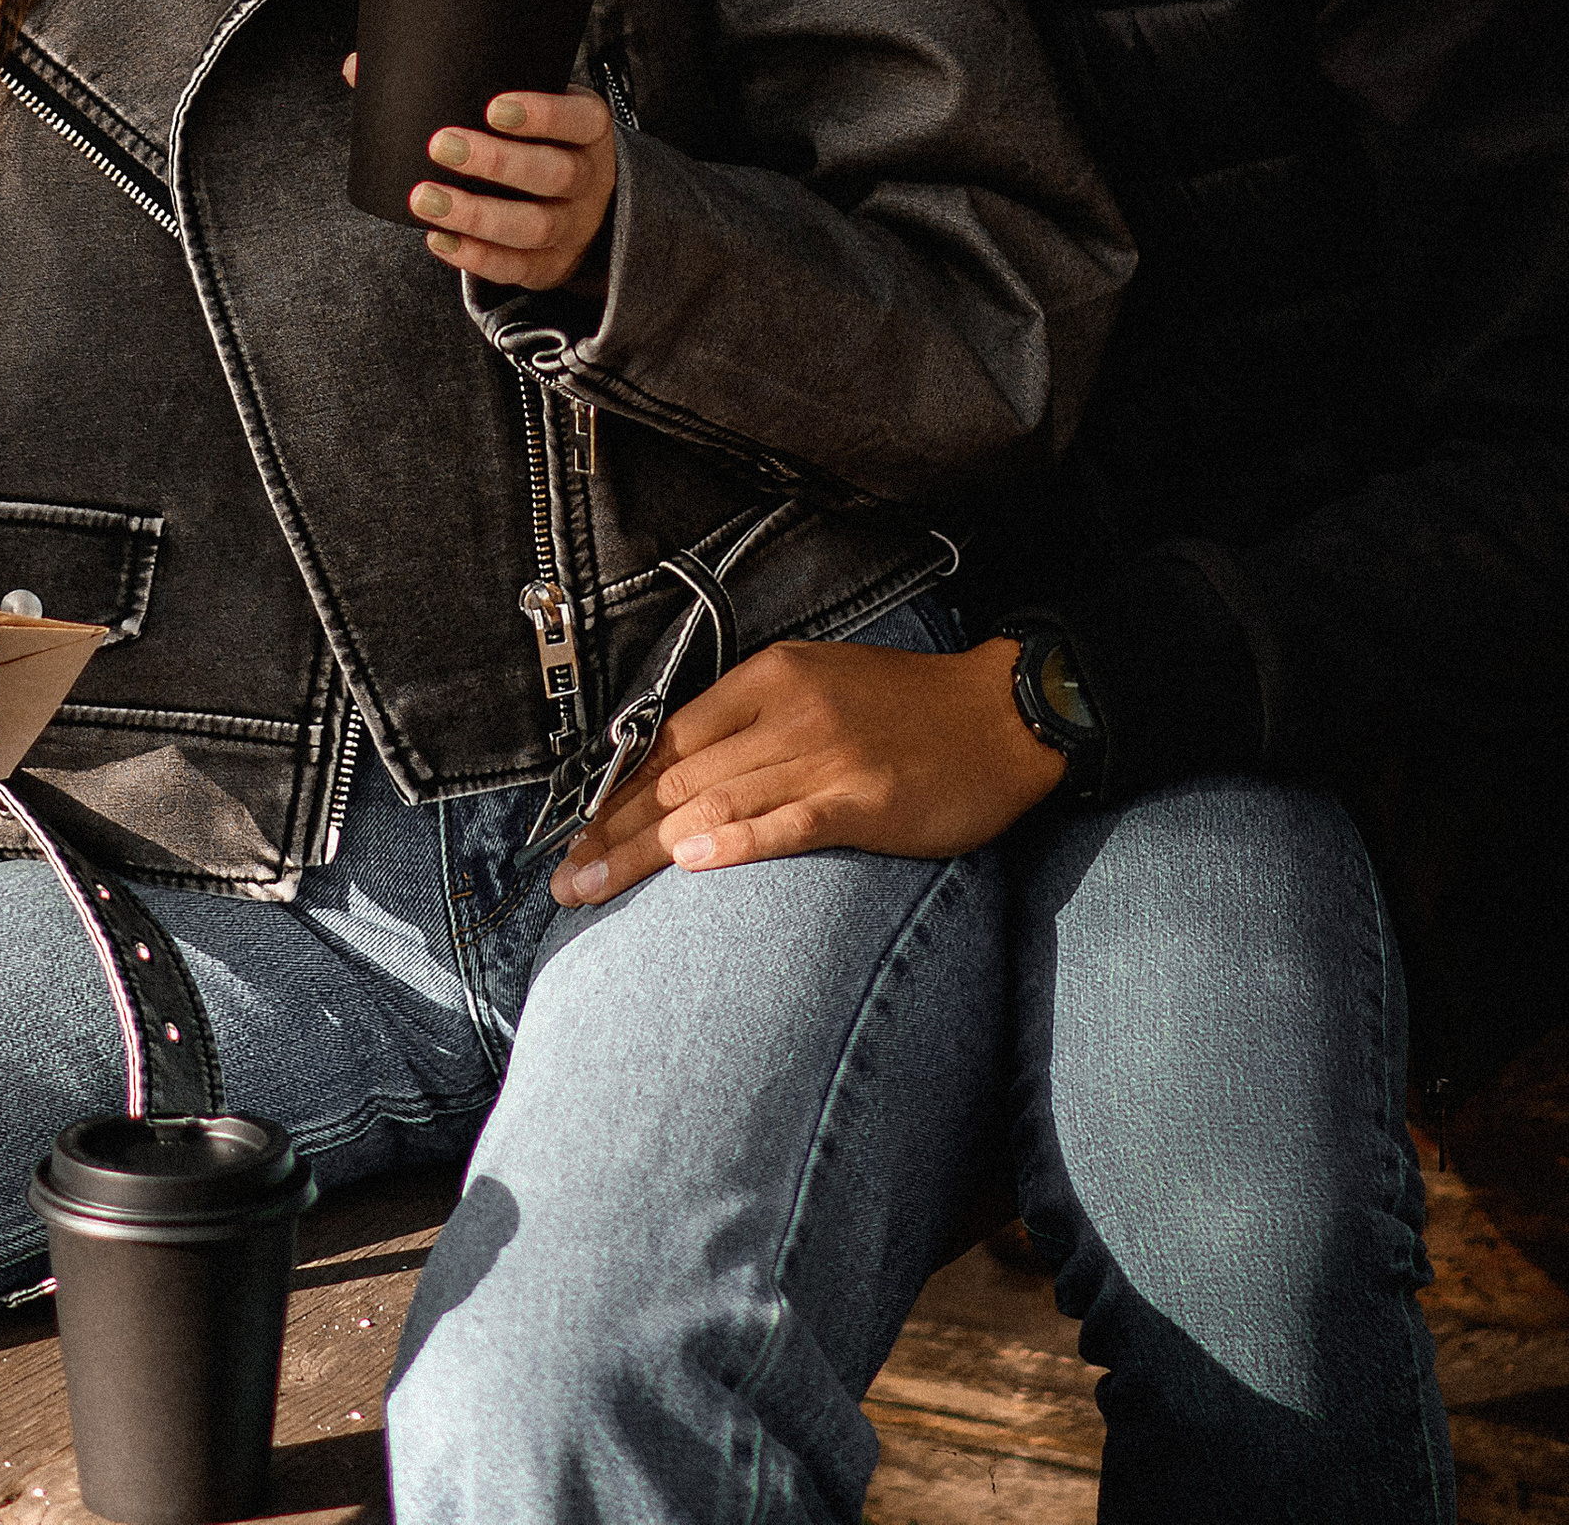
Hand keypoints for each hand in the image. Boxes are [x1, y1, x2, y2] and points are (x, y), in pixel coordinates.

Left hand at [338, 60, 616, 295]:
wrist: (584, 204)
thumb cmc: (536, 140)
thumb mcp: (523, 107)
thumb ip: (459, 85)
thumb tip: (358, 67)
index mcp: (589, 129)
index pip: (578, 119)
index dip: (541, 114)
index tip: (492, 106)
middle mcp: (588, 179)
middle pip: (553, 173)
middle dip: (496, 162)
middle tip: (440, 146)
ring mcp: (572, 227)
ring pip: (532, 226)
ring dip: (476, 214)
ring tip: (425, 199)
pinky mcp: (548, 266)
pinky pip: (516, 267)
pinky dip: (476, 257)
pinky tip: (438, 238)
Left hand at [550, 637, 1063, 906]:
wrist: (1002, 714)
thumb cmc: (909, 710)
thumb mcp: (820, 687)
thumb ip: (753, 724)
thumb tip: (680, 779)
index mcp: (770, 679)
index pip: (669, 737)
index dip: (615, 791)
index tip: (577, 835)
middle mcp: (789, 711)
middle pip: (677, 776)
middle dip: (613, 831)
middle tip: (565, 879)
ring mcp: (826, 754)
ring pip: (714, 802)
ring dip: (645, 851)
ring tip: (595, 889)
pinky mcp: (865, 798)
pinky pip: (787, 822)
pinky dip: (735, 843)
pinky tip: (691, 863)